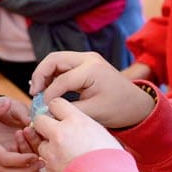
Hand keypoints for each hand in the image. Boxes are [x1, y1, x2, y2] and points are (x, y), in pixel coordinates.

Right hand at [30, 51, 155, 128]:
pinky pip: (63, 65)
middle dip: (40, 76)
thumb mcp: (93, 113)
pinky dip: (53, 75)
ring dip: (45, 74)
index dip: (48, 96)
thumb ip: (68, 110)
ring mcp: (87, 59)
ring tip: (39, 93)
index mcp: (91, 69)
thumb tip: (46, 112)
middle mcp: (88, 59)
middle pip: (53, 59)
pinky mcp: (85, 63)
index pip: (61, 80)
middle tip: (34, 95)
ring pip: (56, 60)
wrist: (136, 104)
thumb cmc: (118, 109)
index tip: (42, 110)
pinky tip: (49, 90)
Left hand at [33, 98, 123, 171]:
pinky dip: (53, 165)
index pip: (55, 104)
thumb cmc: (113, 160)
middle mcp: (60, 134)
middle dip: (45, 127)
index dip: (57, 110)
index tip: (60, 116)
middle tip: (55, 134)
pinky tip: (66, 168)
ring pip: (40, 144)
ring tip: (65, 155)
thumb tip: (77, 125)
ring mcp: (52, 153)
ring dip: (49, 148)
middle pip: (39, 121)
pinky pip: (46, 163)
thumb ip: (84, 126)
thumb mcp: (102, 133)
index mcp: (75, 121)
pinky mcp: (49, 170)